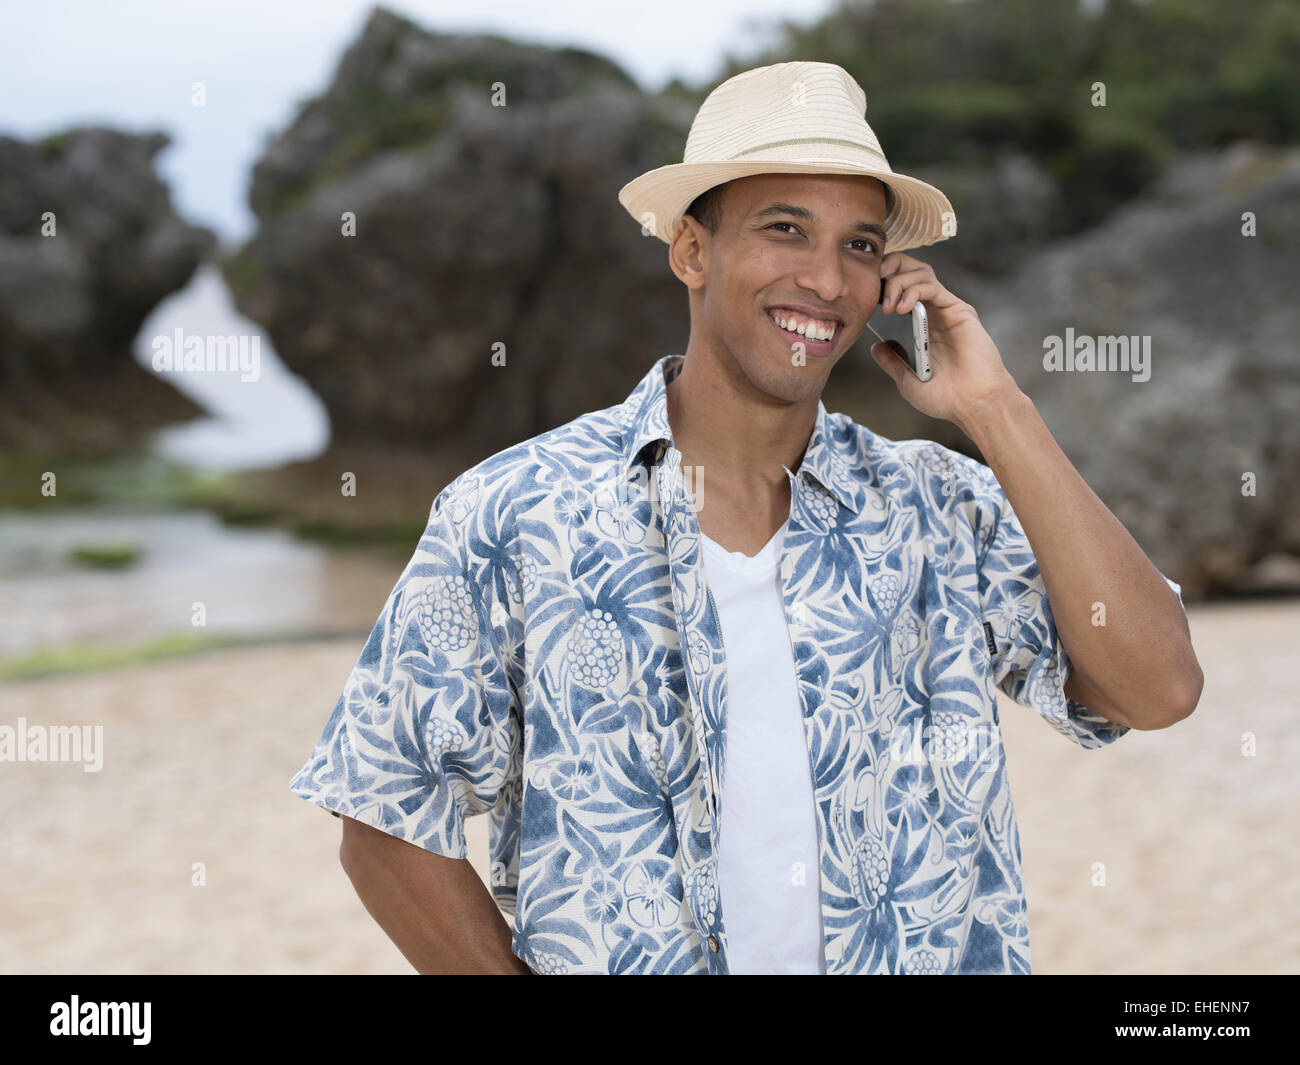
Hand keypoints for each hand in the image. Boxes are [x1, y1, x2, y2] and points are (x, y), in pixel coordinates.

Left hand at [870, 252, 1021, 433]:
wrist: (973, 405)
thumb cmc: (946, 398)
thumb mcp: (907, 380)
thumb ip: (892, 362)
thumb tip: (875, 347)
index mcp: (922, 325)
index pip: (902, 289)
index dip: (883, 283)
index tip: (865, 294)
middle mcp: (935, 312)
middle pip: (912, 271)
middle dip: (890, 268)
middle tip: (873, 283)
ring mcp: (947, 310)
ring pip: (921, 274)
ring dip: (899, 282)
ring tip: (888, 306)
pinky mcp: (959, 310)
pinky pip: (933, 288)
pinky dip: (914, 291)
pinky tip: (902, 308)